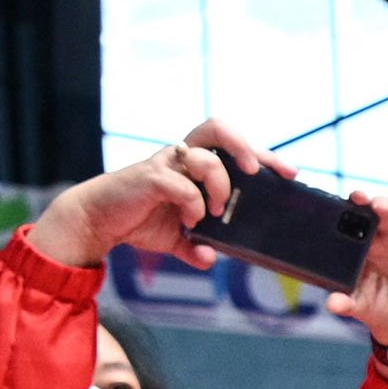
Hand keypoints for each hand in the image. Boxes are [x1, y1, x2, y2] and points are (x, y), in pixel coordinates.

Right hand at [31, 119, 287, 271]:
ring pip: (206, 158)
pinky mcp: (149, 177)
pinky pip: (182, 185)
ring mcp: (165, 164)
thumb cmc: (139, 220)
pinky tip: (191, 221)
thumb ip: (197, 247)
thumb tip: (211, 261)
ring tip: (218, 211)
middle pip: (217, 127)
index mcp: (193, 165)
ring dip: (221, 186)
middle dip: (246, 146)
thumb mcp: (177, 238)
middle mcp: (181, 157)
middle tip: (258, 173)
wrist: (97, 221)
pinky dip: (194, 204)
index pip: (232, 147)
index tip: (290, 173)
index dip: (264, 154)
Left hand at [331, 188, 387, 349]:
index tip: (355, 197)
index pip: (359, 216)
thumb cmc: (376, 305)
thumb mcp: (359, 304)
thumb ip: (345, 302)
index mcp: (364, 242)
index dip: (358, 204)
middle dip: (382, 206)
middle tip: (378, 206)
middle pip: (385, 213)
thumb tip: (332, 305)